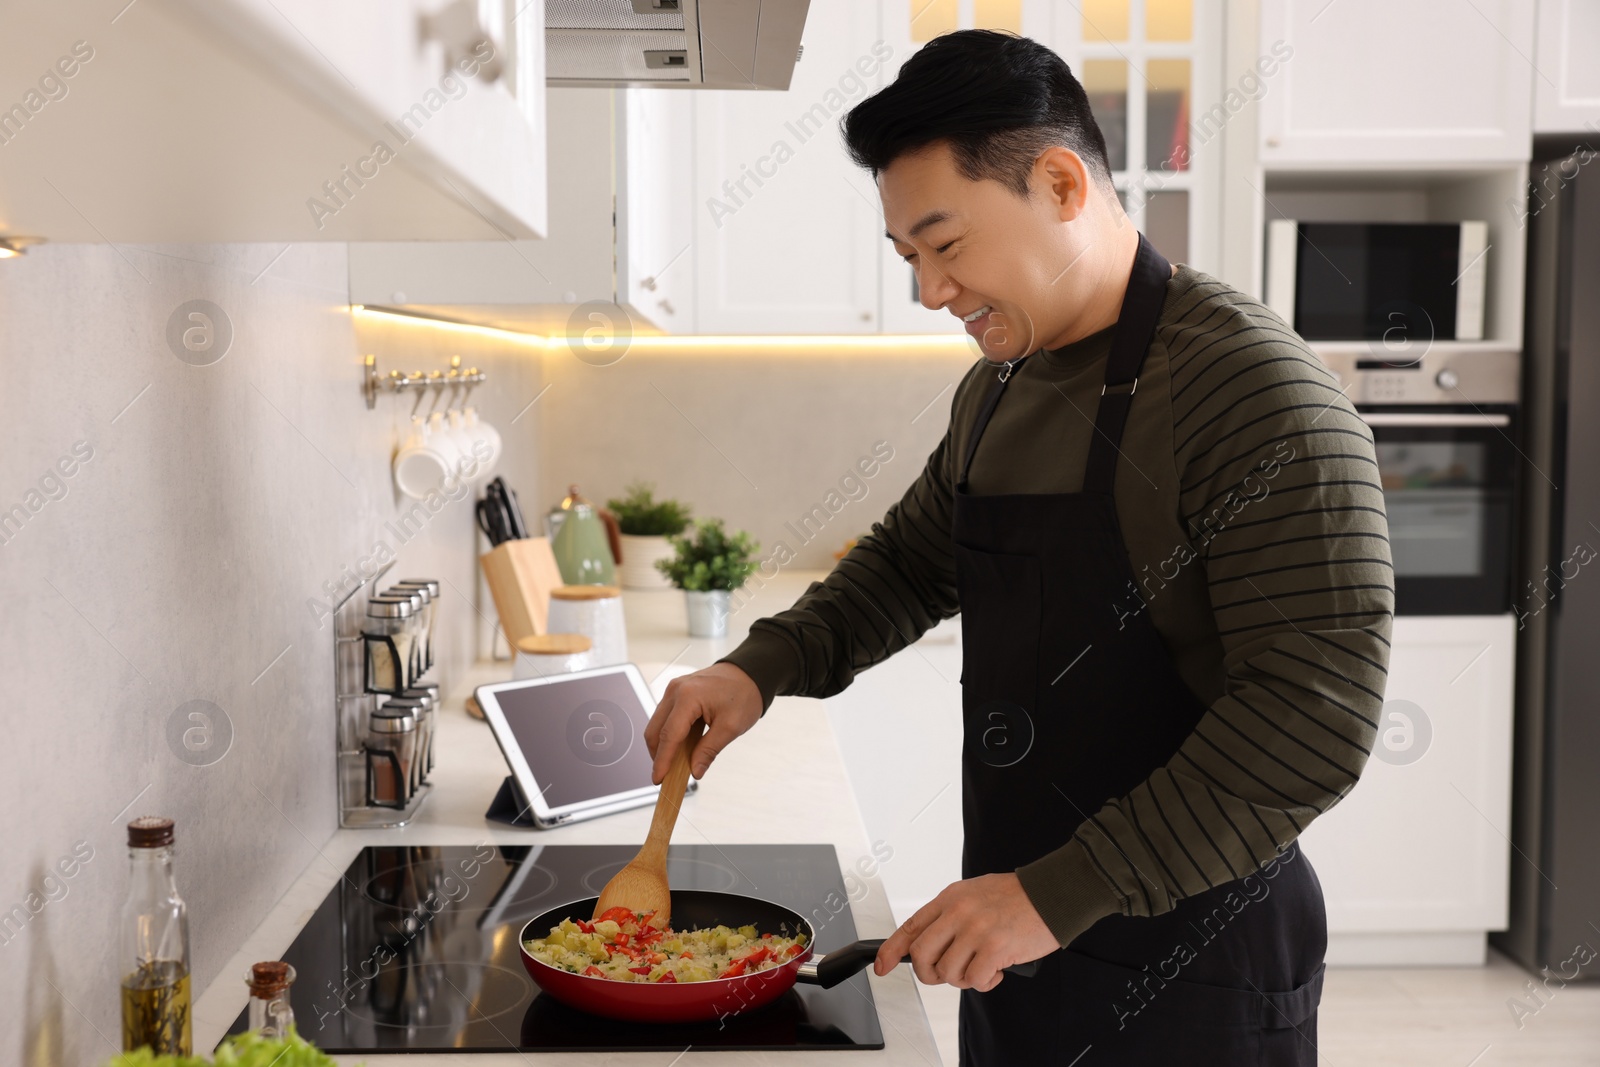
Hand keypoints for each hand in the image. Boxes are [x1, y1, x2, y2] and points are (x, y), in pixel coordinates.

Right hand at [643, 662, 762, 783]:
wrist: (750, 672)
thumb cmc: (744, 694)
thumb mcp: (731, 727)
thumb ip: (709, 750)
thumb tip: (695, 770)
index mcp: (688, 697)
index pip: (669, 735)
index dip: (662, 761)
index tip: (658, 779)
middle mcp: (675, 690)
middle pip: (655, 730)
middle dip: (658, 755)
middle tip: (667, 776)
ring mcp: (674, 690)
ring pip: (657, 724)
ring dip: (663, 745)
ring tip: (674, 764)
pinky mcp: (677, 692)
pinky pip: (665, 717)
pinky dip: (669, 734)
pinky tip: (679, 748)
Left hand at [872, 873, 1055, 990]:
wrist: (1051, 895)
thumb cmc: (1015, 897)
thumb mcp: (973, 895)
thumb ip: (949, 916)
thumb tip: (927, 945)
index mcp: (950, 898)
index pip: (910, 926)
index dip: (891, 950)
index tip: (881, 966)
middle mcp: (958, 913)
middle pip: (921, 956)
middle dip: (929, 974)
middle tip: (947, 974)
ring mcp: (975, 930)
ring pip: (947, 972)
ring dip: (963, 979)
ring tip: (981, 966)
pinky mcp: (994, 948)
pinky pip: (974, 981)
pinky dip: (985, 983)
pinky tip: (997, 970)